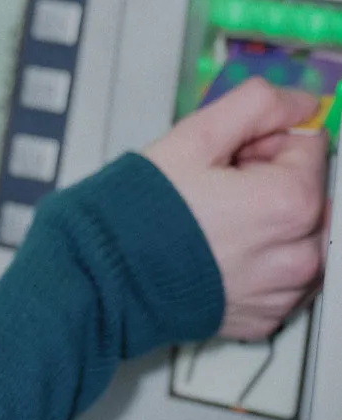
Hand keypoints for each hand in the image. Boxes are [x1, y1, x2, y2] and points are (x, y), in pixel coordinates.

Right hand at [144, 79, 329, 341]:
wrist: (110, 276)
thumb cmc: (145, 213)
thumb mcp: (195, 135)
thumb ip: (257, 105)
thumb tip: (299, 103)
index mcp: (290, 203)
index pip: (309, 144)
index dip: (265, 138)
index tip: (233, 152)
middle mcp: (299, 254)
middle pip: (307, 190)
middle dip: (269, 177)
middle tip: (217, 183)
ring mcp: (285, 291)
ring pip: (298, 234)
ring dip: (269, 219)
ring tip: (217, 218)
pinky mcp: (268, 316)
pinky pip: (283, 275)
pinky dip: (261, 258)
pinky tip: (220, 248)